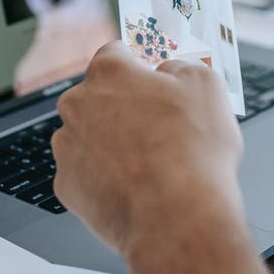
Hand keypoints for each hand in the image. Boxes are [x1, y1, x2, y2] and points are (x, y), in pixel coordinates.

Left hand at [52, 42, 244, 256]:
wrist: (176, 219)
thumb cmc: (193, 153)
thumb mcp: (206, 86)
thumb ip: (184, 67)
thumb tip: (172, 71)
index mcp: (108, 72)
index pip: (117, 53)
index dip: (140, 65)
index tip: (154, 77)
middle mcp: (77, 104)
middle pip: (99, 96)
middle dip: (125, 106)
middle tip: (160, 125)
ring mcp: (68, 147)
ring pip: (89, 135)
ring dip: (113, 142)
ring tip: (150, 162)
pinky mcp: (66, 186)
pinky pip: (86, 173)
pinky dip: (105, 177)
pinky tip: (134, 186)